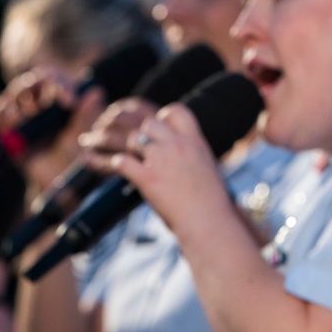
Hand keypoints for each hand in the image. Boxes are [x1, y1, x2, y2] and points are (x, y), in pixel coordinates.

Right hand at [0, 67, 107, 189]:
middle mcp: (41, 105)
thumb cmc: (73, 154)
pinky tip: (7, 111)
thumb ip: (84, 114)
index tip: (69, 101)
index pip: (55, 79)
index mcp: (60, 101)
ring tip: (21, 107)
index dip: (60, 84)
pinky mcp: (10, 130)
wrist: (57, 178)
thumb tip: (96, 91)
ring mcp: (25, 116)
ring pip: (15, 94)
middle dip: (34, 83)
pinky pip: (0, 114)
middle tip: (41, 98)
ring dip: (16, 94)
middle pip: (32, 82)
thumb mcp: (79, 134)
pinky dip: (0, 110)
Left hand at [83, 103, 228, 236]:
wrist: (207, 220)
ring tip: (135, 161)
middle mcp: (178, 145)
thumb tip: (185, 152)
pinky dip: (120, 165)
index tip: (162, 131)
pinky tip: (124, 170)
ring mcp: (161, 160)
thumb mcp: (208, 166)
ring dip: (132, 149)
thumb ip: (194, 153)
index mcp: (195, 140)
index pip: (176, 110)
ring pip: (135, 139)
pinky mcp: (147, 178)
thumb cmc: (211, 200)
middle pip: (151, 122)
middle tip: (145, 150)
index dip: (164, 117)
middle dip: (145, 135)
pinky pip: (123, 161)